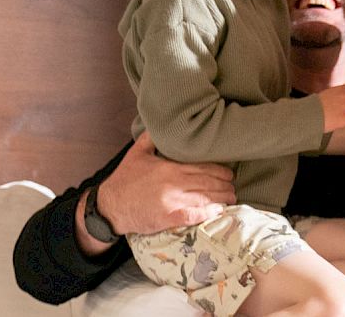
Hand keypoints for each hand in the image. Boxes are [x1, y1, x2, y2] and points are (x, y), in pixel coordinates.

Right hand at [95, 132, 235, 234]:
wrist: (111, 205)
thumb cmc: (124, 179)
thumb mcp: (136, 153)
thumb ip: (151, 139)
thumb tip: (160, 125)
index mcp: (169, 166)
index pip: (201, 166)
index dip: (219, 170)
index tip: (229, 173)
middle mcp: (174, 182)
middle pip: (207, 182)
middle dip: (224, 185)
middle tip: (233, 187)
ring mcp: (172, 201)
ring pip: (204, 198)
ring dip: (221, 199)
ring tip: (232, 199)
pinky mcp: (169, 217)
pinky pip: (195, 215)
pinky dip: (208, 212)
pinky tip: (218, 211)